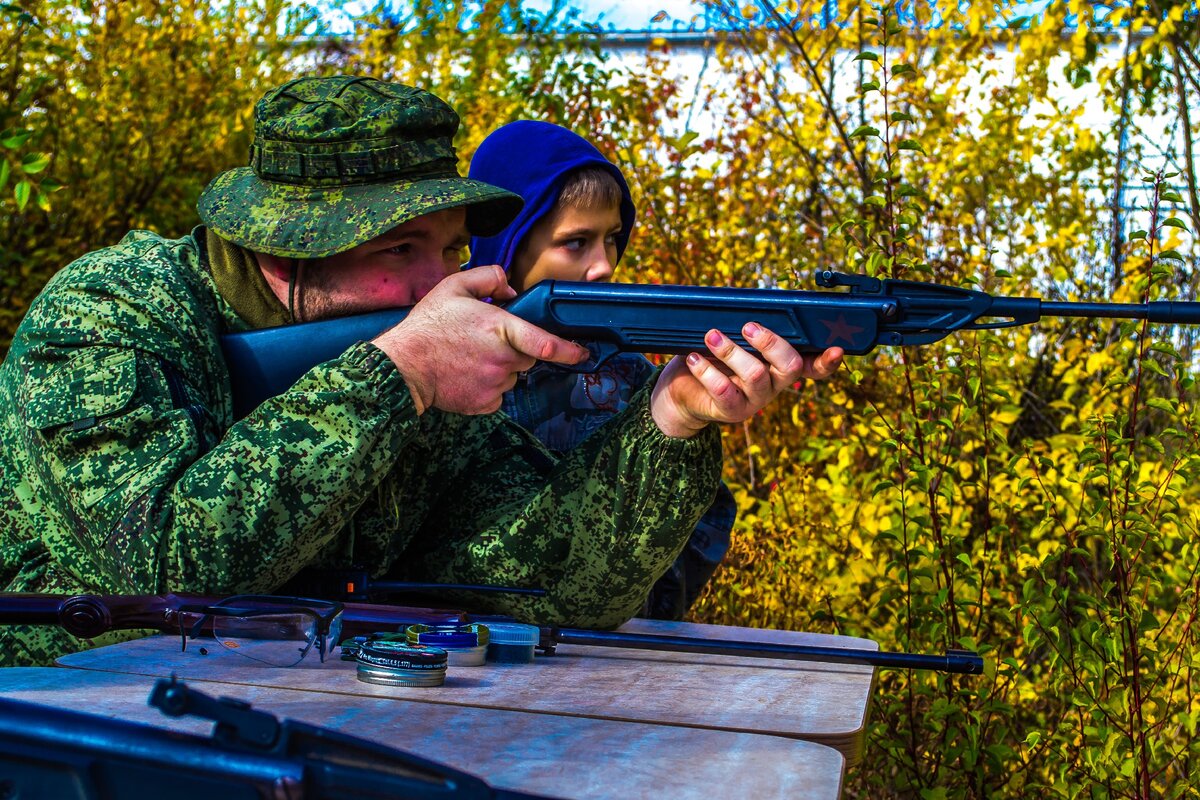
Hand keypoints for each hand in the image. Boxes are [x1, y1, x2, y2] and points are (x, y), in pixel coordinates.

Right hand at [372, 266, 588, 413]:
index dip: (570, 350)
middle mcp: (502, 359)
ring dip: (501, 368)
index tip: (582, 352)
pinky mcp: (486, 403)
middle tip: (486, 341)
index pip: (546, 344)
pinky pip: (499, 394)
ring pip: (513, 376)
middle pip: (528, 357)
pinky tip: (467, 375)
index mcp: (500, 329)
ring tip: (470, 357)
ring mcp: (495, 384)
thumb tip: (511, 289)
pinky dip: (489, 386)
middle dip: (516, 349)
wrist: (402, 366)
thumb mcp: (454, 286)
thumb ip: (489, 277)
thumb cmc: (427, 326)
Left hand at [650, 322, 842, 437]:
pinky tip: (694, 358)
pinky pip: (724, 390)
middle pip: (790, 366)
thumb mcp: (733, 340)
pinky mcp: (732, 411)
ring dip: (732, 350)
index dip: (828, 360)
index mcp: (781, 365)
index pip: (814, 366)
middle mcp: (775, 384)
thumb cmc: (712, 358)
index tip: (836, 349)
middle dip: (772, 343)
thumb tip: (747, 304)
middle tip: (749, 327)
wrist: (683, 392)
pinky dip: (707, 370)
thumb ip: (747, 328)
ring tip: (711, 336)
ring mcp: (755, 400)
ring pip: (756, 375)